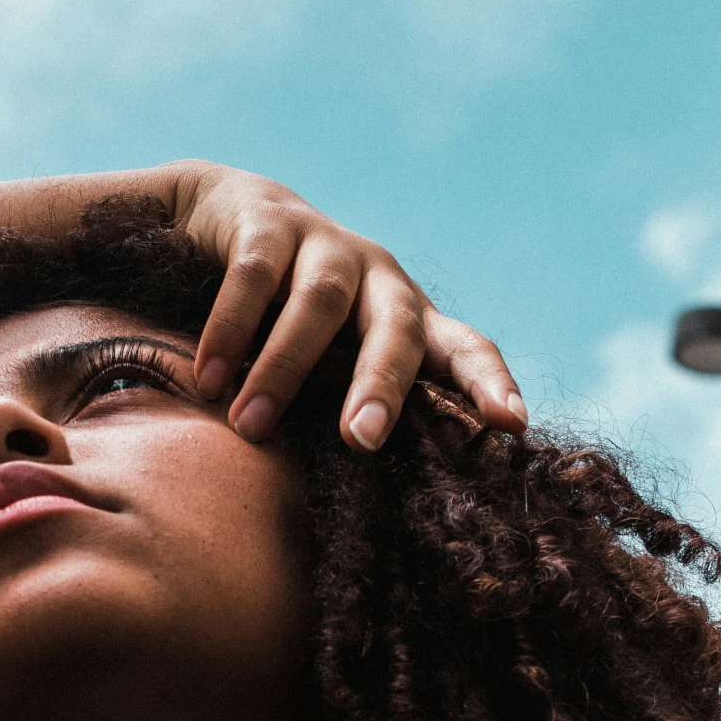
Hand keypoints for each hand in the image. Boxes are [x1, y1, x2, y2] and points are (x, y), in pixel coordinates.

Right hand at [167, 162, 527, 451]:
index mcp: (405, 317)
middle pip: (396, 328)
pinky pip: (255, 276)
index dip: (489, 383)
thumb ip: (345, 404)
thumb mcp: (326, 358)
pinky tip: (208, 378)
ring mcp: (326, 243)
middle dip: (381, 385)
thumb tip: (367, 507)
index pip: (463, 348)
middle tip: (362, 441)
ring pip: (318, 305)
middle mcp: (378, 276)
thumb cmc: (283, 314)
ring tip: (248, 427)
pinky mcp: (270, 219)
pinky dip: (231, 331)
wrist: (222, 213)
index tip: (512, 425)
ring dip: (282, 370)